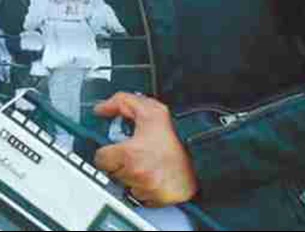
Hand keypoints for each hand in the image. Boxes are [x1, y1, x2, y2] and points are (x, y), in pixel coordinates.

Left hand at [93, 92, 198, 207]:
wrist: (203, 152)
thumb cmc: (178, 132)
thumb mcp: (150, 109)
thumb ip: (121, 103)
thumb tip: (102, 108)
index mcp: (130, 154)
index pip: (101, 158)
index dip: (108, 150)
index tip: (117, 146)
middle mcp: (136, 175)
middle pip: (112, 172)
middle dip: (121, 161)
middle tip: (136, 151)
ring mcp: (146, 190)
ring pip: (126, 184)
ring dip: (133, 175)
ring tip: (148, 160)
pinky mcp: (156, 200)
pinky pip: (141, 196)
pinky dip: (145, 187)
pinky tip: (155, 173)